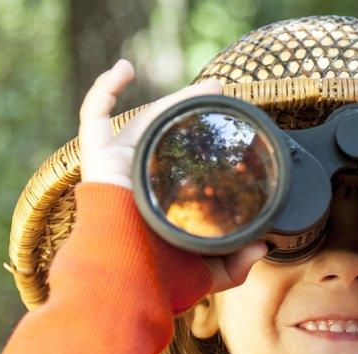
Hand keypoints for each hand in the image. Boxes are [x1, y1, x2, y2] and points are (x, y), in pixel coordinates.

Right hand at [79, 59, 266, 293]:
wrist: (128, 279)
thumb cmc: (157, 281)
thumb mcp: (205, 272)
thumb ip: (235, 265)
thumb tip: (264, 248)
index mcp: (159, 205)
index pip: (182, 167)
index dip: (202, 147)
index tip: (231, 134)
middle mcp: (138, 183)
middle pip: (166, 137)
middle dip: (194, 113)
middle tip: (222, 95)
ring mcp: (116, 167)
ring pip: (143, 121)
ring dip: (172, 99)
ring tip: (207, 86)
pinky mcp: (96, 156)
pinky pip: (93, 115)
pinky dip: (104, 88)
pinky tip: (124, 69)